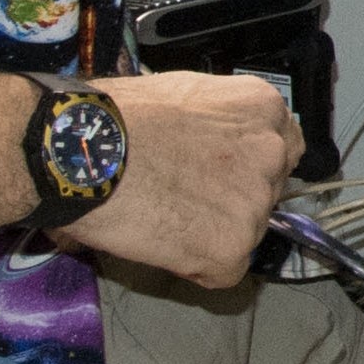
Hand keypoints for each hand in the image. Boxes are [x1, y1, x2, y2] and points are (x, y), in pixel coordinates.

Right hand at [59, 72, 294, 283]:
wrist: (82, 151)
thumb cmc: (114, 117)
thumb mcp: (183, 92)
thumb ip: (217, 121)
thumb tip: (212, 142)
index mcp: (261, 108)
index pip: (280, 148)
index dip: (246, 167)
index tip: (221, 175)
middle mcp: (270, 153)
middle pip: (266, 191)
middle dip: (231, 200)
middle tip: (183, 197)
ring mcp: (255, 204)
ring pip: (246, 231)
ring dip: (213, 232)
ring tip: (163, 216)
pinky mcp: (232, 249)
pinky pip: (224, 270)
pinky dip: (195, 266)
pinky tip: (163, 241)